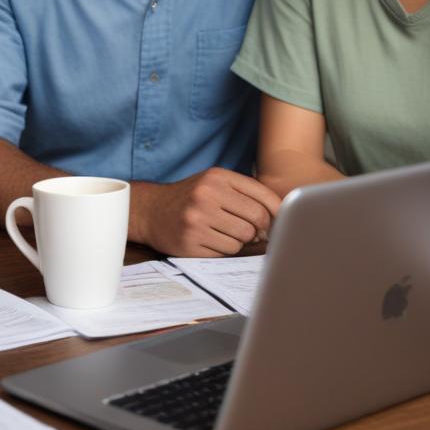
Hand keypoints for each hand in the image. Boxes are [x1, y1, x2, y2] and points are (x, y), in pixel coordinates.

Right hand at [135, 168, 280, 256]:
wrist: (150, 210)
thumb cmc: (190, 197)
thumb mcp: (214, 182)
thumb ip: (244, 193)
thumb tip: (279, 216)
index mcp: (217, 177)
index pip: (262, 196)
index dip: (277, 212)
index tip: (279, 221)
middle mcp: (206, 196)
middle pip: (255, 220)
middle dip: (259, 229)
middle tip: (254, 232)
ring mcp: (196, 220)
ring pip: (242, 239)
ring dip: (240, 241)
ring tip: (226, 233)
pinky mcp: (190, 242)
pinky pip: (225, 253)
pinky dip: (224, 250)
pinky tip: (212, 241)